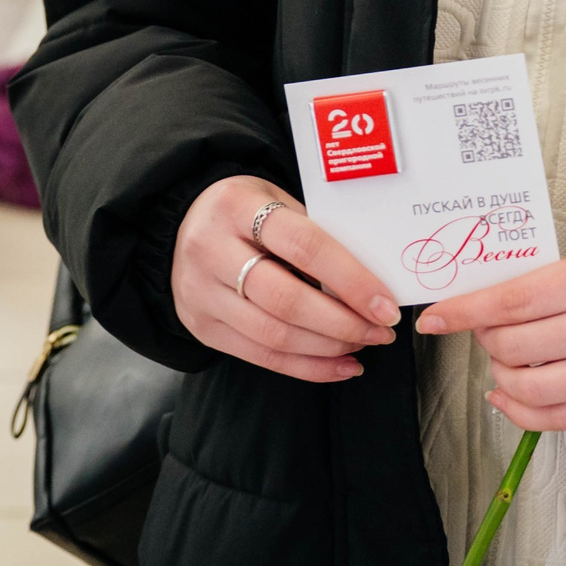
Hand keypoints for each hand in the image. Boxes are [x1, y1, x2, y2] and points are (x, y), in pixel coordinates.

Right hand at [171, 176, 397, 382]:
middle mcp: (211, 250)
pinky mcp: (202, 327)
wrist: (180, 224)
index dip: (350, 279)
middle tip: (381, 330)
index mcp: (236, 206)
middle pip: (286, 300)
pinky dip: (307, 367)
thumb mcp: (274, 198)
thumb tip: (372, 279)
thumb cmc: (245, 209)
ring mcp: (201, 293)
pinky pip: (261, 356)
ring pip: (274, 335)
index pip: (303, 246)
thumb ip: (313, 231)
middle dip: (344, 323)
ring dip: (329, 347)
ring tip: (364, 343)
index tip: (385, 304)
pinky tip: (340, 365)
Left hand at [416, 232, 565, 431]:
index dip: (468, 311)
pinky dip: (524, 411)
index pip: (518, 300)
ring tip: (502, 360)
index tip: (435, 317)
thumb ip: (555, 281)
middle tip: (486, 328)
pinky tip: (509, 395)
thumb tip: (490, 305)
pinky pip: (564, 420)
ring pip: (537, 390)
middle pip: (520, 346)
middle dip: (487, 340)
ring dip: (502, 376)